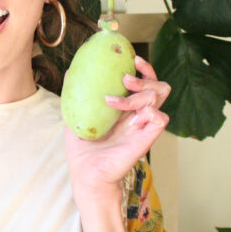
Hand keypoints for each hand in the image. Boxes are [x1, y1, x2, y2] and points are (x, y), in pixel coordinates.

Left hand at [64, 55, 170, 201]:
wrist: (85, 173)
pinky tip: (128, 118)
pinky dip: (147, 112)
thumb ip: (76, 95)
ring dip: (138, 93)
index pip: (146, 83)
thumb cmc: (82, 149)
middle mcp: (138, 116)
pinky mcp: (146, 139)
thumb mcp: (76, 116)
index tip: (134, 58)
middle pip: (159, 88)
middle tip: (125, 79)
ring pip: (159, 99)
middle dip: (146, 77)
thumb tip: (70, 72)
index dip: (145, 69)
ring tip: (113, 99)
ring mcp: (143, 127)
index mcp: (126, 109)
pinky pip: (160, 118)